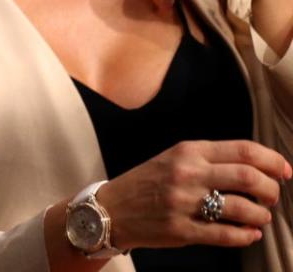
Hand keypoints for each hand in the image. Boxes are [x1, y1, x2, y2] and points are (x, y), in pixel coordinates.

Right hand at [97, 139, 291, 249]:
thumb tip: (255, 167)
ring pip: (242, 208)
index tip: (285, 171)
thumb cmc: (147, 182)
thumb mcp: (174, 158)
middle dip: (271, 189)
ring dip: (261, 215)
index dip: (272, 161)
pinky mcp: (181, 229)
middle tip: (272, 196)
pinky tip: (249, 234)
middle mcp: (187, 173)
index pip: (243, 150)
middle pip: (248, 177)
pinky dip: (245, 236)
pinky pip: (226, 234)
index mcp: (188, 151)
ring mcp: (184, 202)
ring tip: (260, 217)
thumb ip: (210, 159)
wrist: (112, 208)